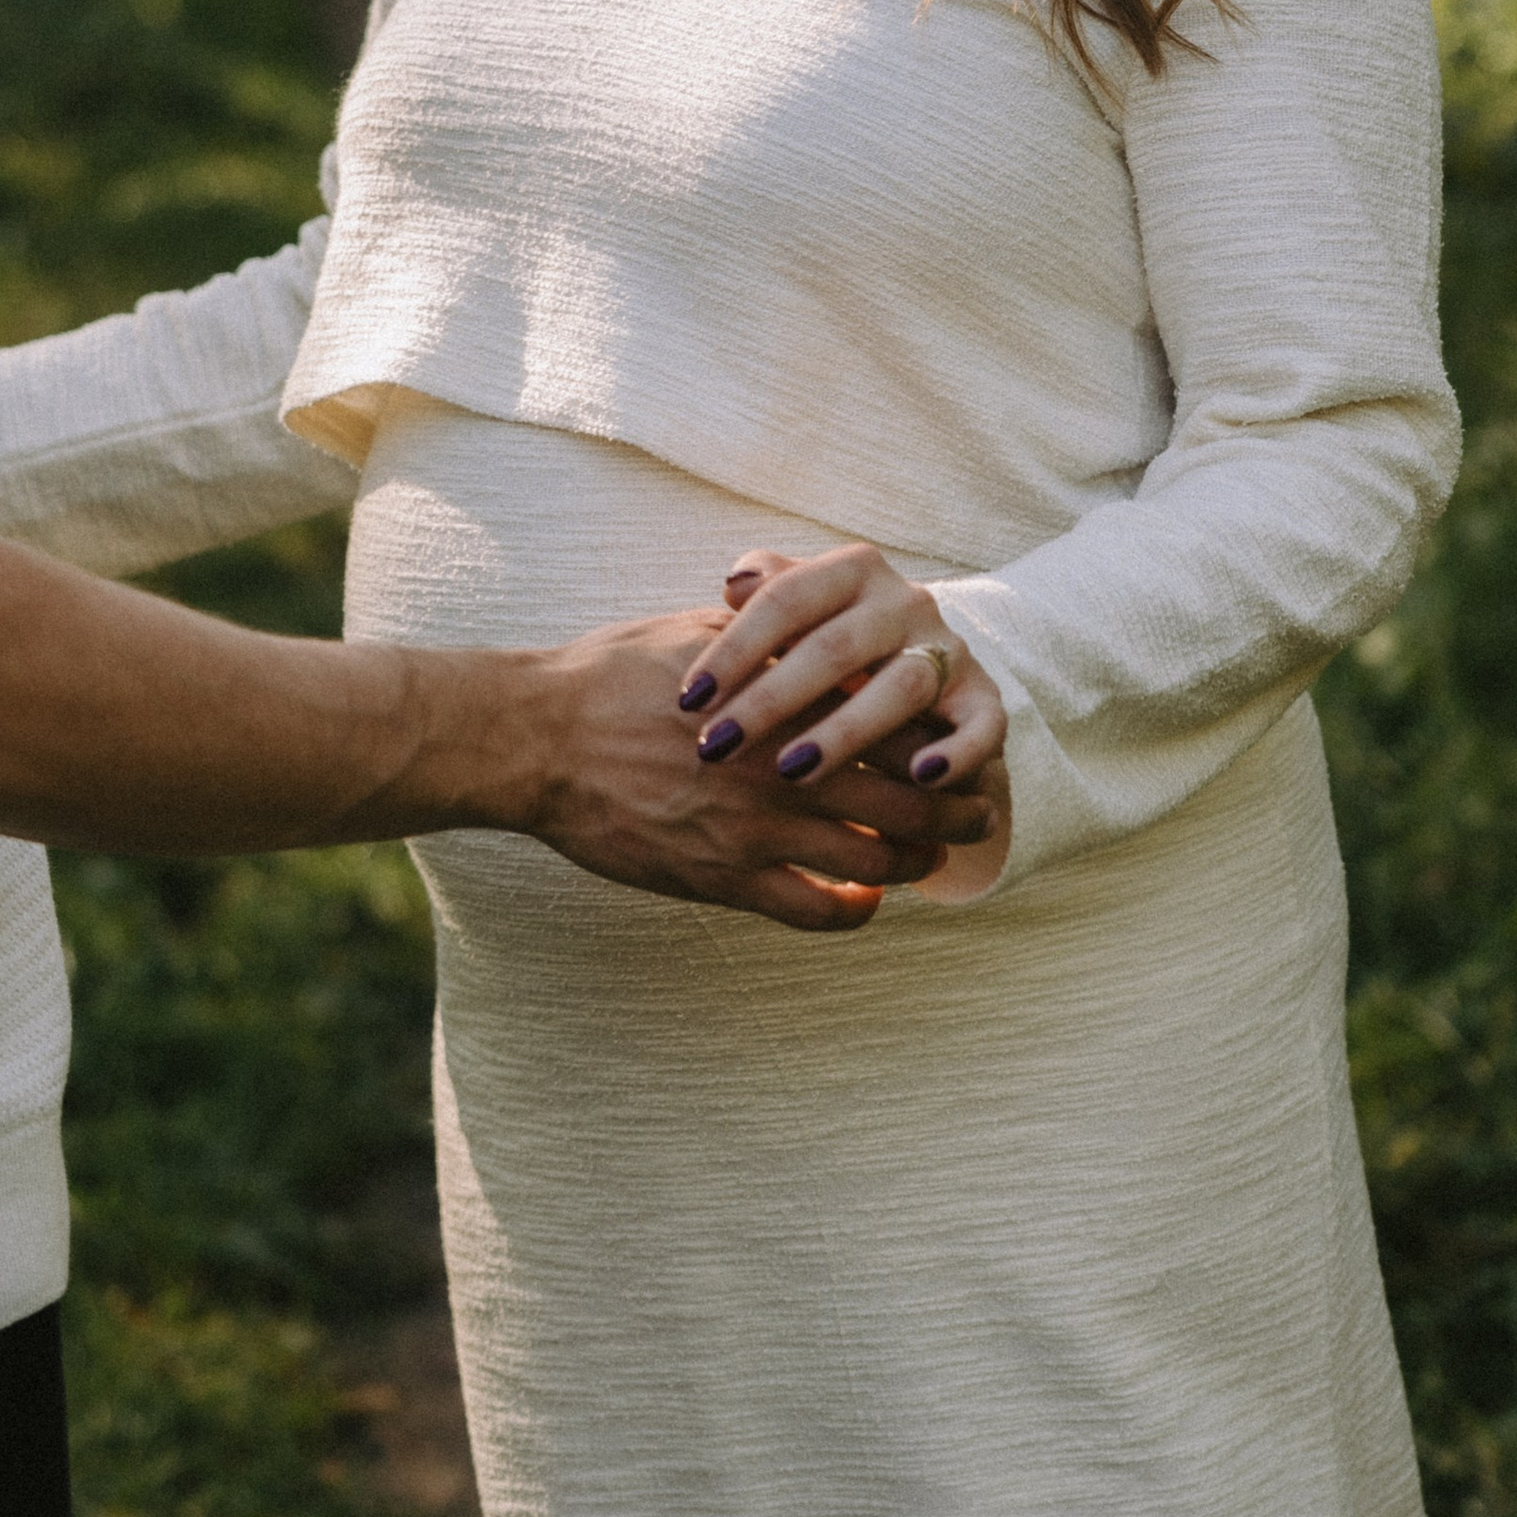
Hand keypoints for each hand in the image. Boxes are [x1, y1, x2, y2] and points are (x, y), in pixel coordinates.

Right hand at [518, 609, 968, 932]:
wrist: (538, 737)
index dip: (946, 740)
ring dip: (915, 861)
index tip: (963, 746)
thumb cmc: (608, 675)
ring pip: (873, 858)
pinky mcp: (722, 877)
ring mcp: (755, 825)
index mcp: (786, 697)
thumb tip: (802, 607)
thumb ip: (763, 628)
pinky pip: (814, 908)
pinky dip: (854, 909)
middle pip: (907, 797)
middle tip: (978, 814)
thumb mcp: (695, 629)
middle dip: (956, 811)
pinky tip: (863, 900)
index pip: (899, 722)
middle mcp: (782, 763)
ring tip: (930, 858)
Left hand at [673, 547, 1005, 840]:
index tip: (690, 700)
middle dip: (771, 700)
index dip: (735, 648)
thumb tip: (735, 583)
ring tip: (792, 772)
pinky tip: (920, 779)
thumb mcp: (797, 608)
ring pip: (900, 689)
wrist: (921, 675)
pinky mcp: (984, 699)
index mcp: (852, 571)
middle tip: (717, 747)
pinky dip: (957, 753)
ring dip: (844, 733)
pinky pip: (982, 726)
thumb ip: (765, 589)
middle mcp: (905, 602)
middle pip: (835, 647)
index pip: (786, 600)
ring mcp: (948, 650)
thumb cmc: (830, 641)